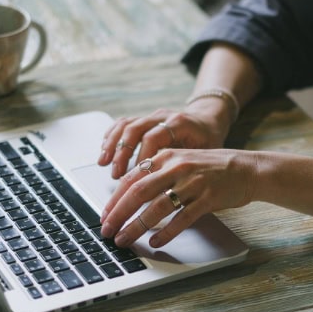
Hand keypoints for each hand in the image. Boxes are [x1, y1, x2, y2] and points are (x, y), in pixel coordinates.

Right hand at [98, 103, 231, 178]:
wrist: (208, 120)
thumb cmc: (208, 141)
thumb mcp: (206, 154)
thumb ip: (188, 169)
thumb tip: (170, 195)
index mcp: (179, 123)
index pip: (154, 137)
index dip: (142, 157)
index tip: (138, 178)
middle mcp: (162, 116)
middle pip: (134, 129)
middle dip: (122, 154)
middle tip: (116, 175)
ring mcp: (151, 116)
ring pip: (125, 125)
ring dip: (112, 145)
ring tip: (104, 164)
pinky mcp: (143, 120)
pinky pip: (122, 123)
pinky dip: (111, 137)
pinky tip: (104, 152)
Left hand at [100, 148, 257, 247]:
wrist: (246, 169)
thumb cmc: (211, 168)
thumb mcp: (180, 162)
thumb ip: (157, 173)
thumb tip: (129, 195)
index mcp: (166, 157)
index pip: (131, 178)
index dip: (114, 199)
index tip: (105, 216)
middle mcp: (177, 168)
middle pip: (138, 192)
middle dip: (118, 214)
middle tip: (107, 230)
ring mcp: (193, 183)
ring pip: (157, 207)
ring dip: (137, 226)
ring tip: (125, 239)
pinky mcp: (208, 198)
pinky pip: (182, 218)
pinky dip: (166, 232)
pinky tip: (155, 242)